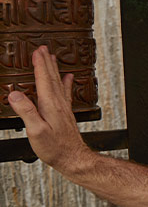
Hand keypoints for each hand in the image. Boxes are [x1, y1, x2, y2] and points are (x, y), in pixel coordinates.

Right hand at [7, 46, 94, 175]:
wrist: (73, 158)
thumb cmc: (55, 147)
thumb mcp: (35, 130)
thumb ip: (26, 111)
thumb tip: (15, 95)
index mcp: (50, 105)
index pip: (44, 80)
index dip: (40, 65)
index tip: (37, 52)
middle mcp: (58, 103)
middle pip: (52, 78)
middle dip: (47, 62)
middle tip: (44, 48)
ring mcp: (63, 108)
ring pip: (58, 83)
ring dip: (54, 69)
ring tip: (53, 57)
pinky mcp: (65, 113)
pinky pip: (65, 92)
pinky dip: (65, 83)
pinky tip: (67, 78)